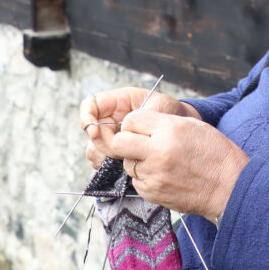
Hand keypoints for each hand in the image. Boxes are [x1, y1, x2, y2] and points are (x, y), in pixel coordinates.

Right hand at [79, 87, 197, 168]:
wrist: (180, 129)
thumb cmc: (171, 113)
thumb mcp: (161, 107)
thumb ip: (142, 117)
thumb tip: (123, 131)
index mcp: (118, 101)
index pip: (90, 105)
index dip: (87, 118)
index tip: (95, 132)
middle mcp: (110, 118)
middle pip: (90, 132)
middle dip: (101, 143)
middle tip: (118, 152)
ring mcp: (111, 135)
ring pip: (94, 148)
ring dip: (103, 157)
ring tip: (122, 160)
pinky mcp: (116, 152)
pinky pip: (102, 161)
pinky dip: (108, 166)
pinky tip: (123, 167)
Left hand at [104, 109, 248, 220]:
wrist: (229, 187)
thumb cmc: (213, 153)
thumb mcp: (191, 125)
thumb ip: (161, 122)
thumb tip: (135, 124)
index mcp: (169, 129)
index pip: (131, 119)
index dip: (134, 124)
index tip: (141, 129)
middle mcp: (158, 151)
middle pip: (120, 142)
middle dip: (126, 141)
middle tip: (138, 144)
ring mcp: (154, 175)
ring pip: (128, 163)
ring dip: (138, 161)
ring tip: (160, 162)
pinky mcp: (152, 193)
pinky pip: (137, 181)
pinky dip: (146, 178)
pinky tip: (164, 175)